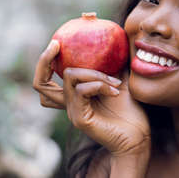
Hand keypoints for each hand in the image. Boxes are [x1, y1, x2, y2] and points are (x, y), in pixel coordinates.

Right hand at [33, 40, 150, 156]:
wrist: (138, 137)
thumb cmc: (131, 111)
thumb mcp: (119, 80)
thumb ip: (112, 63)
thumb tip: (115, 40)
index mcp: (74, 96)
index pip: (47, 80)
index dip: (45, 61)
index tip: (57, 42)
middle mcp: (69, 104)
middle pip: (40, 83)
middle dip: (44, 60)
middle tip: (56, 45)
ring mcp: (73, 112)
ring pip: (70, 78)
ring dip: (94, 73)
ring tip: (114, 80)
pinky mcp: (80, 119)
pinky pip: (82, 91)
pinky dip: (98, 84)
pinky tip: (114, 90)